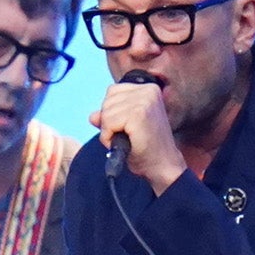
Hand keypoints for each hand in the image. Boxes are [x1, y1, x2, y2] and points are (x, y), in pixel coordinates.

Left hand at [90, 79, 182, 193]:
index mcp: (149, 88)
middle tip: (127, 136)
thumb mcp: (126, 128)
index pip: (112, 91)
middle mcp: (149, 90)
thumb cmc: (146, 149)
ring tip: (127, 140)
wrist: (162, 166)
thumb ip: (109, 118)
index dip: (112, 113)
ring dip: (109, 132)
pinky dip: (109, 137)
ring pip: (106, 112)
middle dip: (109, 123)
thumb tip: (92, 116)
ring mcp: (145, 101)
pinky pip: (108, 122)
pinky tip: (124, 143)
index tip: (126, 127)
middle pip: (107, 100)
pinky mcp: (139, 114)